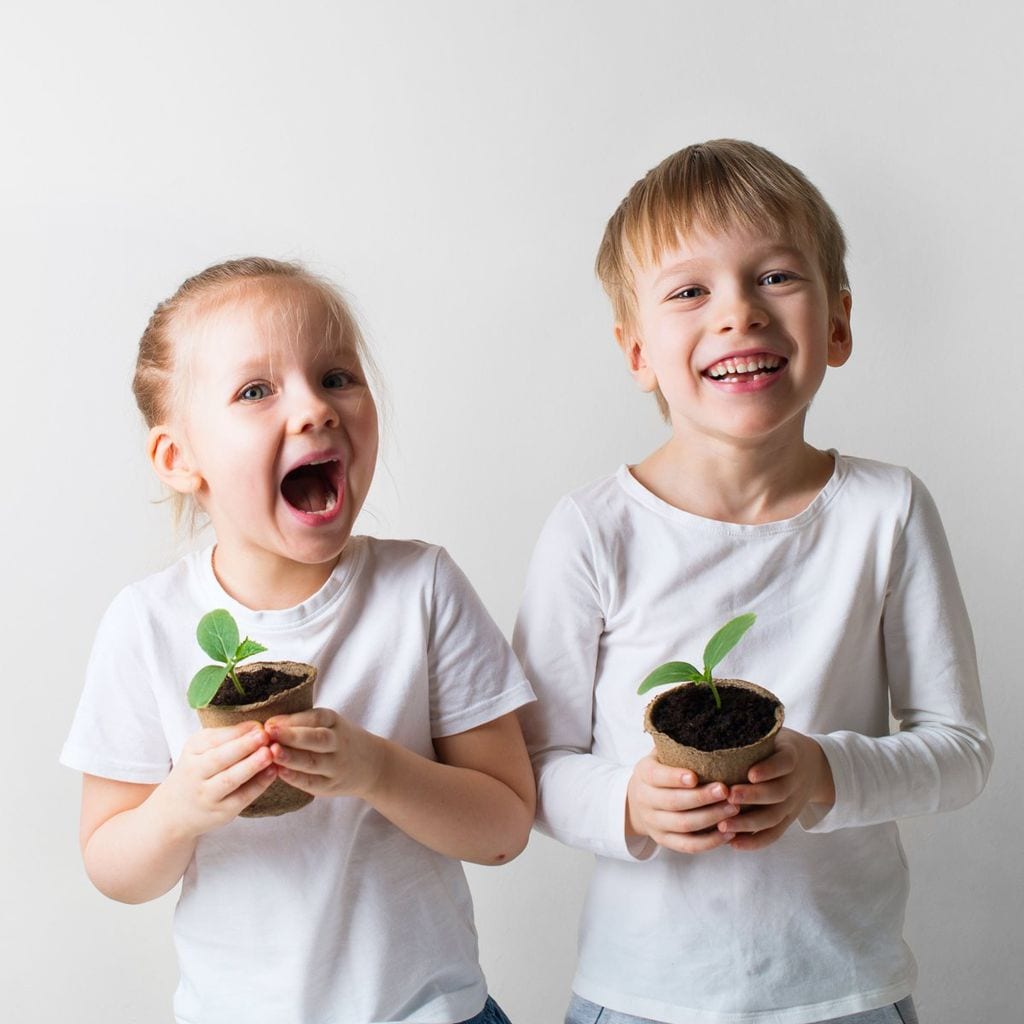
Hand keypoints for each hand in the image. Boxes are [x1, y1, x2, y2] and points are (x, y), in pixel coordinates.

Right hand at [155, 722, 276, 837]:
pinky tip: (272, 772)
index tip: (258, 725)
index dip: (238, 732)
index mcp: (192, 751)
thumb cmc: (196, 772)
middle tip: (264, 735)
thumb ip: (227, 737)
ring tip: (269, 753)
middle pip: (219, 758)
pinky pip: (241, 797)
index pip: (214, 739)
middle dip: (243, 746)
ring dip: (251, 766)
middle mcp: (196, 773)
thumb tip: (256, 726)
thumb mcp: (202, 749)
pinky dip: (258, 785)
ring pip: (229, 779)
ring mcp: (207, 795)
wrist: (173, 812)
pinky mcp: (221, 812)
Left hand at [265, 708, 383, 798]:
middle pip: (316, 738)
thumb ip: (302, 723)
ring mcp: (336, 766)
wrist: (372, 765)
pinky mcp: (331, 785)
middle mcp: (338, 743)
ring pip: (313, 762)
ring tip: (272, 753)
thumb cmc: (339, 740)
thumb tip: (268, 724)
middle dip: (291, 736)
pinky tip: (280, 773)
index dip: (292, 720)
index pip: (315, 718)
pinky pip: (312, 782)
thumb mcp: (328, 724)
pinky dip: (296, 778)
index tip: (269, 723)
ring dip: (291, 758)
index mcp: (335, 722)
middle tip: (268, 733)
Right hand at [626, 751, 738, 853]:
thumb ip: (678, 745)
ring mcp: (655, 823)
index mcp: (644, 774)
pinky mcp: (665, 841)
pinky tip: (730, 832)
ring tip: (734, 809)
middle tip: (726, 791)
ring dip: (711, 818)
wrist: (637, 802)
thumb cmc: (661, 771)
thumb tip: (707, 723)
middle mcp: (646, 800)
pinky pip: (689, 846)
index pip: (657, 777)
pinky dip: (710, 842)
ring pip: (684, 826)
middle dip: (702, 798)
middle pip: (674, 803)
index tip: (695, 776)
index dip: (675, 777)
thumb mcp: (661, 755)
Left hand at [719, 728, 834, 850]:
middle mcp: (795, 781)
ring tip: (724, 824)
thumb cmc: (779, 744)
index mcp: (792, 755)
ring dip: (749, 823)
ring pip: (774, 816)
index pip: (784, 762)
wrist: (814, 765)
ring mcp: (792, 803)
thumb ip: (751, 730)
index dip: (769, 769)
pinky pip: (774, 834)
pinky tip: (733, 844)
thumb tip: (714, 715)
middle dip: (753, 797)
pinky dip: (755, 841)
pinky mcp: (787, 818)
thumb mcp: (773, 732)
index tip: (750, 773)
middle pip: (778, 792)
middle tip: (728, 796)